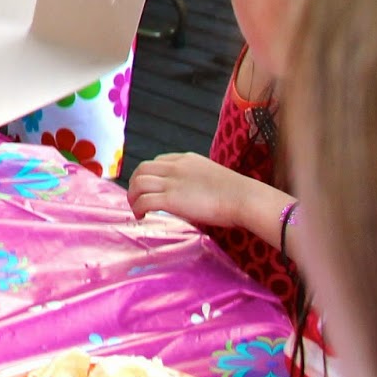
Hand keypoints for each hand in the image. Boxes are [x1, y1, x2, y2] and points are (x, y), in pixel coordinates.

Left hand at [127, 151, 257, 228]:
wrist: (242, 197)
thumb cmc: (235, 193)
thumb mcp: (211, 176)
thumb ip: (196, 181)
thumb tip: (191, 196)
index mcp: (186, 159)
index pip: (158, 161)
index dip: (150, 176)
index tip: (150, 190)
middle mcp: (175, 167)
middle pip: (142, 169)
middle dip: (134, 184)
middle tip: (137, 200)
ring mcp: (172, 182)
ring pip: (139, 182)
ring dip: (133, 197)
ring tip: (137, 211)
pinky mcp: (171, 199)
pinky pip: (144, 201)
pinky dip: (138, 208)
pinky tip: (142, 217)